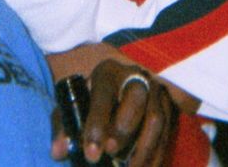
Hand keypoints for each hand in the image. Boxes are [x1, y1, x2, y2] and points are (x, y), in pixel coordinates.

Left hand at [51, 58, 177, 166]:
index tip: (91, 155)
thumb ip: (63, 128)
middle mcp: (135, 77)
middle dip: (124, 132)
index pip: (103, 96)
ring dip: (144, 150)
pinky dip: (156, 155)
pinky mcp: (168, 107)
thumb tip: (59, 152)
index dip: (98, 125)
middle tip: (111, 154)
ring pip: (156, 119)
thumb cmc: (91, 100)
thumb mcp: (73, 107)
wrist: (116, 87)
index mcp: (107, 73)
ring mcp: (155, 91)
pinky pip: (168, 133)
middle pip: (136, 100)